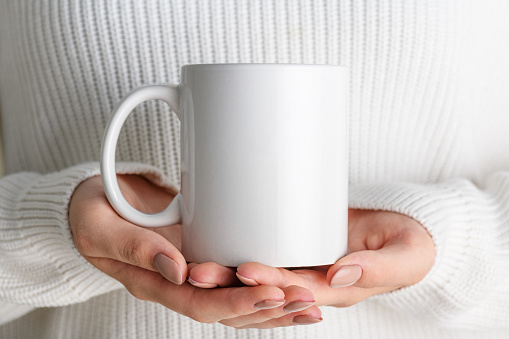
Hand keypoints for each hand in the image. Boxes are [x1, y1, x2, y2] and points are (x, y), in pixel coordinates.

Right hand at [69, 175, 319, 327]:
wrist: (90, 205)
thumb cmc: (90, 215)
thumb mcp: (101, 228)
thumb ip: (134, 248)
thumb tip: (178, 268)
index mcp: (153, 282)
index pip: (202, 303)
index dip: (239, 303)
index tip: (274, 294)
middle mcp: (177, 283)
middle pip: (228, 307)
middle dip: (270, 307)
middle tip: (307, 300)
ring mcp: (191, 270)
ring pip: (236, 297)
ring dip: (274, 301)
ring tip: (310, 301)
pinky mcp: (200, 252)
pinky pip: (233, 275)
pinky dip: (261, 280)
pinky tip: (288, 279)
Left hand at [188, 209, 434, 308]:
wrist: (404, 231)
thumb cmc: (411, 244)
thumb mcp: (406, 255)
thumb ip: (378, 267)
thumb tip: (340, 274)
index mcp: (339, 290)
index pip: (299, 291)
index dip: (272, 284)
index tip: (246, 269)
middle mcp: (315, 281)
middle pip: (270, 285)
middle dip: (235, 281)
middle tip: (201, 271)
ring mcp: (305, 264)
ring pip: (263, 271)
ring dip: (229, 269)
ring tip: (195, 262)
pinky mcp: (299, 244)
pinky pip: (271, 250)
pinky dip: (245, 247)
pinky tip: (219, 239)